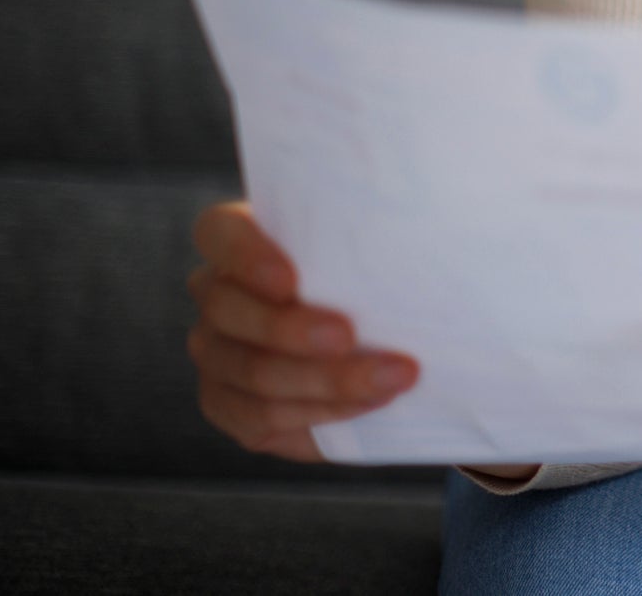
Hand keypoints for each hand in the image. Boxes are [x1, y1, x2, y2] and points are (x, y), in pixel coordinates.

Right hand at [186, 200, 420, 461]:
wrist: (380, 341)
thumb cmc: (378, 274)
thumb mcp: (376, 244)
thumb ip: (377, 235)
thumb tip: (426, 224)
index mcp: (240, 239)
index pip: (219, 234)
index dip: (246, 256)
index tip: (292, 279)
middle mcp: (216, 294)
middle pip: (229, 310)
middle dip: (292, 329)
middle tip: (349, 336)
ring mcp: (216, 352)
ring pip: (253, 371)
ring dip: (326, 379)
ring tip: (391, 377)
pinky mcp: (227, 405)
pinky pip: (263, 416)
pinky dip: (322, 411)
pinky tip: (370, 403)